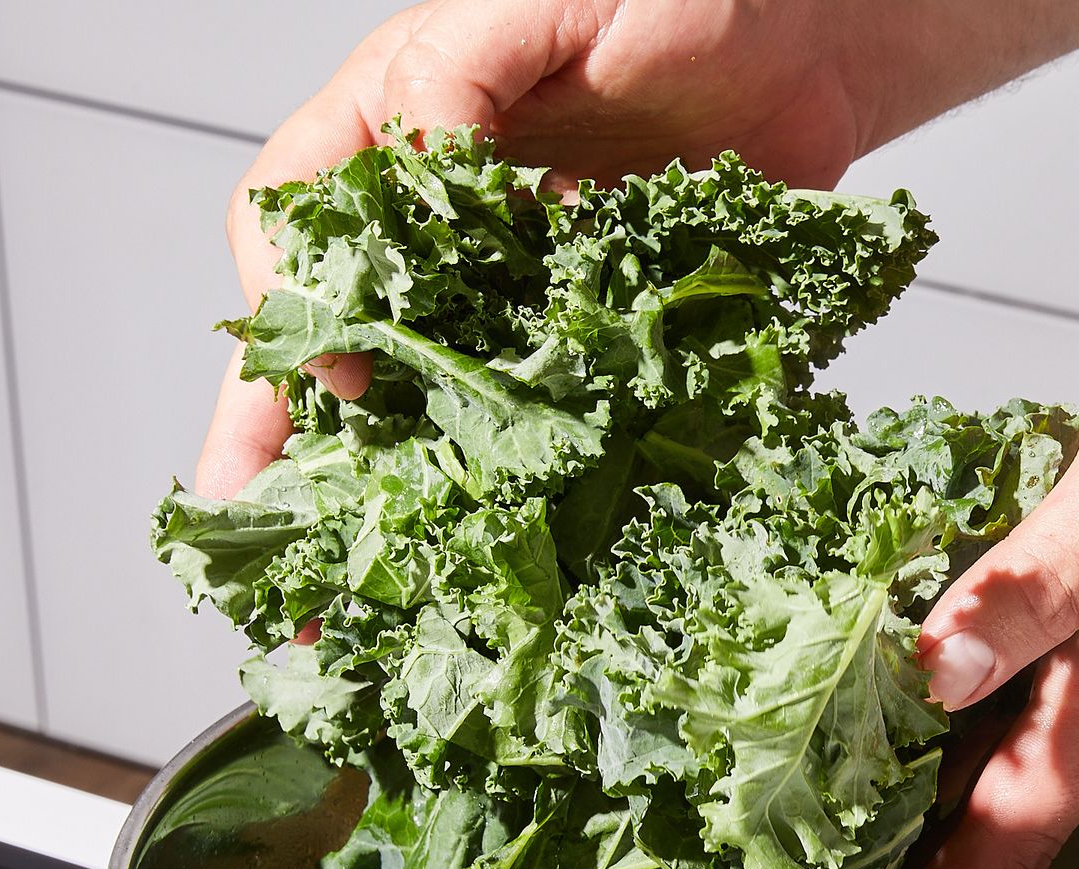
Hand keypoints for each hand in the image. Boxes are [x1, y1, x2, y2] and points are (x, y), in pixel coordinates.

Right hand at [194, 0, 879, 503]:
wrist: (817, 40)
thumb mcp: (550, 3)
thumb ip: (461, 77)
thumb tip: (413, 181)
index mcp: (398, 126)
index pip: (294, 226)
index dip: (293, 311)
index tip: (330, 384)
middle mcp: (440, 220)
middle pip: (332, 340)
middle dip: (288, 448)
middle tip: (261, 552)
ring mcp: (511, 286)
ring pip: (419, 398)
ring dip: (384, 495)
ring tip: (357, 598)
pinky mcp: (586, 333)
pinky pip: (530, 419)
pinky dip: (505, 490)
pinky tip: (489, 559)